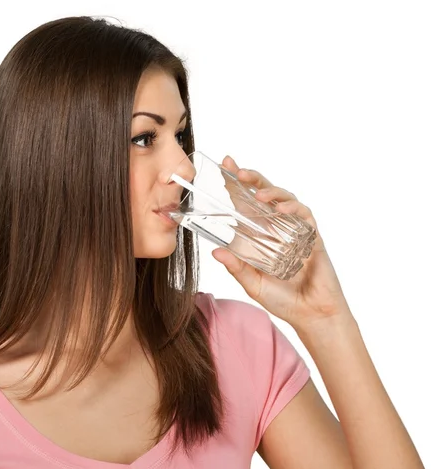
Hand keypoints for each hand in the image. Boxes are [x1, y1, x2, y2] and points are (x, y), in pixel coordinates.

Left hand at [211, 155, 352, 330]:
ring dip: (271, 191)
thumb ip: (237, 267)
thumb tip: (215, 252)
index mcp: (260, 234)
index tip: (224, 166)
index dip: (236, 184)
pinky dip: (293, 209)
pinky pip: (304, 216)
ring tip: (257, 194)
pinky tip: (282, 209)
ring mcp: (296, 230)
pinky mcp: (312, 236)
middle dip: (251, 178)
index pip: (246, 203)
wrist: (311, 315)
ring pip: (285, 199)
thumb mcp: (252, 283)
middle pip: (264, 194)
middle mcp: (277, 227)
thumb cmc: (282, 299)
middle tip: (237, 170)